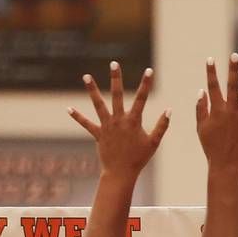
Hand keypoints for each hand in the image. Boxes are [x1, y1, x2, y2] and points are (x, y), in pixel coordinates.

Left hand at [69, 62, 169, 181]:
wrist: (121, 173)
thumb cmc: (139, 158)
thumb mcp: (154, 142)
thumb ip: (162, 125)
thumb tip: (169, 110)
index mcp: (133, 122)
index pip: (141, 99)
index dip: (146, 84)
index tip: (149, 71)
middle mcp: (119, 120)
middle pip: (117, 95)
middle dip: (116, 78)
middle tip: (114, 63)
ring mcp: (107, 126)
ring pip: (98, 104)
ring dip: (92, 90)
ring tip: (86, 76)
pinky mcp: (98, 134)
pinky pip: (86, 123)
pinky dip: (77, 117)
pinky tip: (68, 109)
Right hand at [197, 54, 237, 171]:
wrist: (226, 163)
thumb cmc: (211, 146)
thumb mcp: (201, 127)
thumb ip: (201, 108)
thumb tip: (201, 91)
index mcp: (216, 110)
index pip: (212, 86)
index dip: (210, 72)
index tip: (210, 59)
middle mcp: (230, 112)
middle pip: (232, 87)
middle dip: (233, 70)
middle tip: (235, 56)